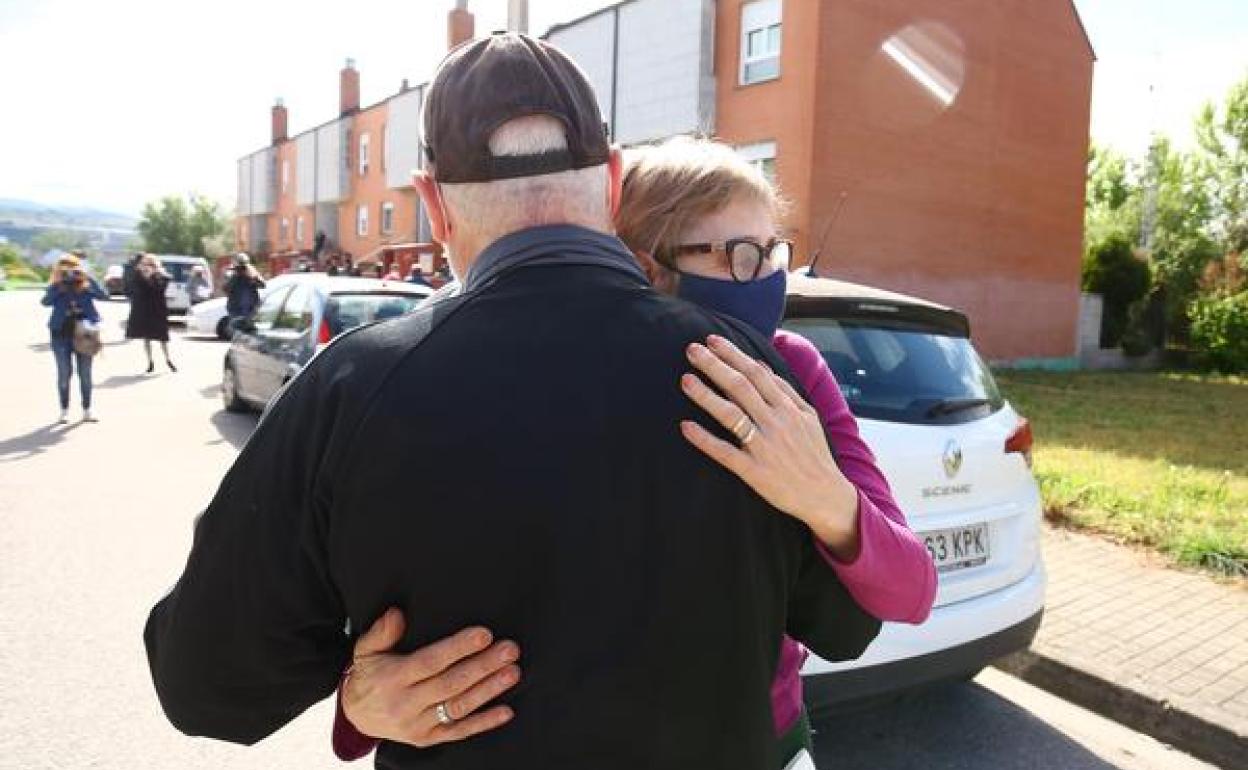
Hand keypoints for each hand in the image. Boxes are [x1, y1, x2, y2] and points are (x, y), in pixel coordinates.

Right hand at [343, 608, 520, 746]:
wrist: (356, 717)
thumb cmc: (368, 676)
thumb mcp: (365, 650)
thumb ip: (381, 632)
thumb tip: (397, 613)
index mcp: (393, 678)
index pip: (430, 661)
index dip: (458, 648)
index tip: (484, 635)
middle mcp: (406, 703)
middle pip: (451, 683)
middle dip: (483, 666)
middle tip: (509, 650)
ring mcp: (418, 724)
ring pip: (458, 707)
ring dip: (489, 690)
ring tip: (512, 673)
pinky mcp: (427, 739)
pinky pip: (459, 732)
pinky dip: (484, 722)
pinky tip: (506, 710)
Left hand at [679, 335, 860, 558]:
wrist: (825, 495)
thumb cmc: (813, 454)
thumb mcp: (808, 417)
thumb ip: (785, 391)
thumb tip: (760, 365)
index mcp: (789, 408)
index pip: (756, 373)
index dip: (732, 355)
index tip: (712, 341)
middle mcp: (776, 423)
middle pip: (740, 387)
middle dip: (714, 365)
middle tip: (690, 350)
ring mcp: (764, 447)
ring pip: (731, 415)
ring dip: (706, 396)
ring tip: (685, 380)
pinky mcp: (754, 472)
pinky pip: (725, 453)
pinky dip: (705, 439)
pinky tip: (686, 427)